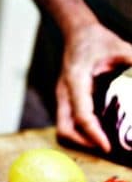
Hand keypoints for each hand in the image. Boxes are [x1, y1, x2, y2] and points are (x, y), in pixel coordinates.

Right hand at [56, 23, 131, 151]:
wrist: (77, 33)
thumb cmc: (94, 39)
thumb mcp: (118, 46)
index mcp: (75, 81)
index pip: (81, 115)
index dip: (93, 134)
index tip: (107, 147)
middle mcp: (65, 93)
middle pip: (64, 128)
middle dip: (82, 142)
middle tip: (104, 146)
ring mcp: (63, 97)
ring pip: (64, 127)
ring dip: (80, 139)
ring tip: (102, 141)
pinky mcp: (66, 100)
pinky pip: (68, 122)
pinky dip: (80, 131)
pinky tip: (98, 128)